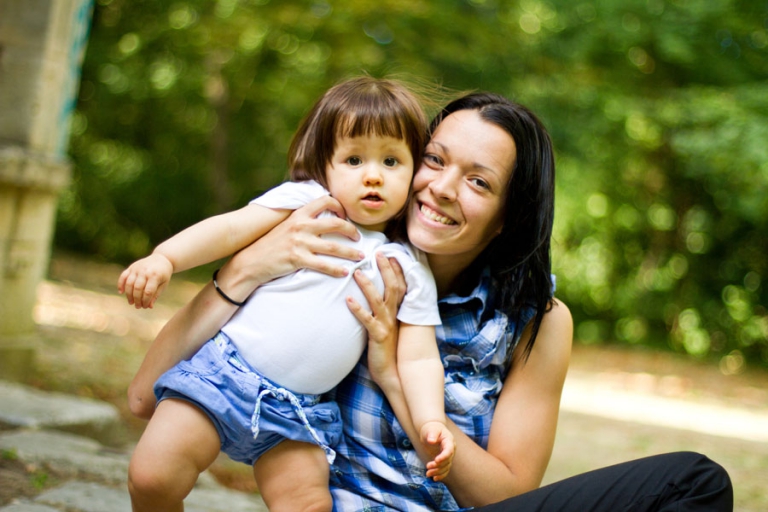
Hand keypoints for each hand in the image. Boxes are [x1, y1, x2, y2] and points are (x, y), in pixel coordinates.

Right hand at [117, 254, 172, 308]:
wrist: (162, 258)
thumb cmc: (163, 274)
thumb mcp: (164, 284)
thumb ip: (156, 295)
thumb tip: (149, 307)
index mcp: (155, 276)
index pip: (148, 292)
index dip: (145, 301)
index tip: (145, 307)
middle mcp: (145, 271)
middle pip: (137, 288)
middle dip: (137, 299)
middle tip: (138, 306)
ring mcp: (137, 268)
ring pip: (129, 283)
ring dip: (128, 295)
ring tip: (131, 302)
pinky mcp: (131, 267)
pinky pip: (123, 276)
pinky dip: (120, 284)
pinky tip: (121, 292)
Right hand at [223, 195, 362, 295]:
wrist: (251, 261)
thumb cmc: (271, 244)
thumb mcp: (286, 225)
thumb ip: (303, 219)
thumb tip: (321, 217)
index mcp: (299, 214)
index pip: (325, 201)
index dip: (340, 206)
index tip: (346, 216)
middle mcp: (301, 225)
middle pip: (336, 223)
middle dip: (351, 230)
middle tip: (359, 237)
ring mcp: (300, 242)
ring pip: (333, 246)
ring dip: (350, 252)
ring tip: (360, 256)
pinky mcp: (297, 258)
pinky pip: (323, 265)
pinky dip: (337, 269)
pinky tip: (345, 272)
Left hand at [346, 252, 406, 386]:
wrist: (394, 374)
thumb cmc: (388, 350)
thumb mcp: (388, 328)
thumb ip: (384, 313)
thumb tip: (376, 299)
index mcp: (398, 313)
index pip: (400, 286)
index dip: (396, 270)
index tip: (390, 255)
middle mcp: (395, 316)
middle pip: (393, 287)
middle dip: (385, 269)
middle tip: (378, 253)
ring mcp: (387, 325)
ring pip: (379, 300)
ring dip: (367, 285)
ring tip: (357, 272)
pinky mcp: (378, 336)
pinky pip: (367, 319)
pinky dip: (357, 308)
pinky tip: (348, 299)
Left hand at [421, 421, 455, 481]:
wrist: (432, 430)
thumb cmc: (431, 428)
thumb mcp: (431, 429)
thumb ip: (432, 434)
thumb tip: (431, 440)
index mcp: (449, 441)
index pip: (449, 450)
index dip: (444, 456)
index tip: (436, 460)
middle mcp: (451, 449)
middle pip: (447, 460)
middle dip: (438, 465)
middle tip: (428, 466)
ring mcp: (448, 455)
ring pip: (446, 467)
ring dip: (438, 472)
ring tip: (428, 474)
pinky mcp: (444, 460)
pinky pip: (445, 469)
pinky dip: (441, 475)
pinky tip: (434, 479)